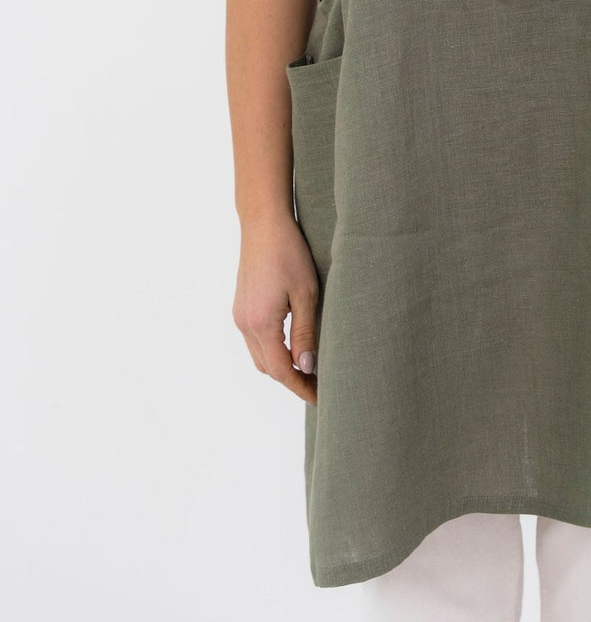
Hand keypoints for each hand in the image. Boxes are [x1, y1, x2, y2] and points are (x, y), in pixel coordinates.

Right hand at [233, 214, 320, 403]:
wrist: (264, 223)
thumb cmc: (289, 252)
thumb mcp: (305, 293)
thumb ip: (304, 333)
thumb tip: (305, 367)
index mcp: (261, 323)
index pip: (280, 369)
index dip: (299, 386)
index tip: (319, 397)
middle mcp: (244, 323)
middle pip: (267, 367)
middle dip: (291, 380)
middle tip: (318, 385)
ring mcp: (239, 315)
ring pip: (259, 355)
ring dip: (280, 366)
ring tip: (307, 368)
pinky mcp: (241, 306)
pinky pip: (254, 340)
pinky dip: (271, 350)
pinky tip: (290, 345)